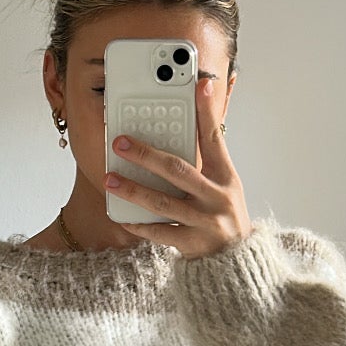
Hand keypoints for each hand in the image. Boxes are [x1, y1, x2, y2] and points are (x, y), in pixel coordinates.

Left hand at [104, 77, 251, 256]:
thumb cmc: (224, 214)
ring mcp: (205, 222)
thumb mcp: (225, 183)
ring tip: (109, 178)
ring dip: (134, 190)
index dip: (208, 110)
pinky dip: (140, 224)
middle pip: (178, 170)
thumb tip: (198, 119)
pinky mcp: (192, 244)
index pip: (214, 137)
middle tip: (120, 142)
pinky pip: (160, 233)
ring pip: (163, 203)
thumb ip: (208, 156)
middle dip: (146, 154)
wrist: (236, 261)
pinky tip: (122, 215)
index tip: (200, 83)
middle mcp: (217, 197)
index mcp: (225, 176)